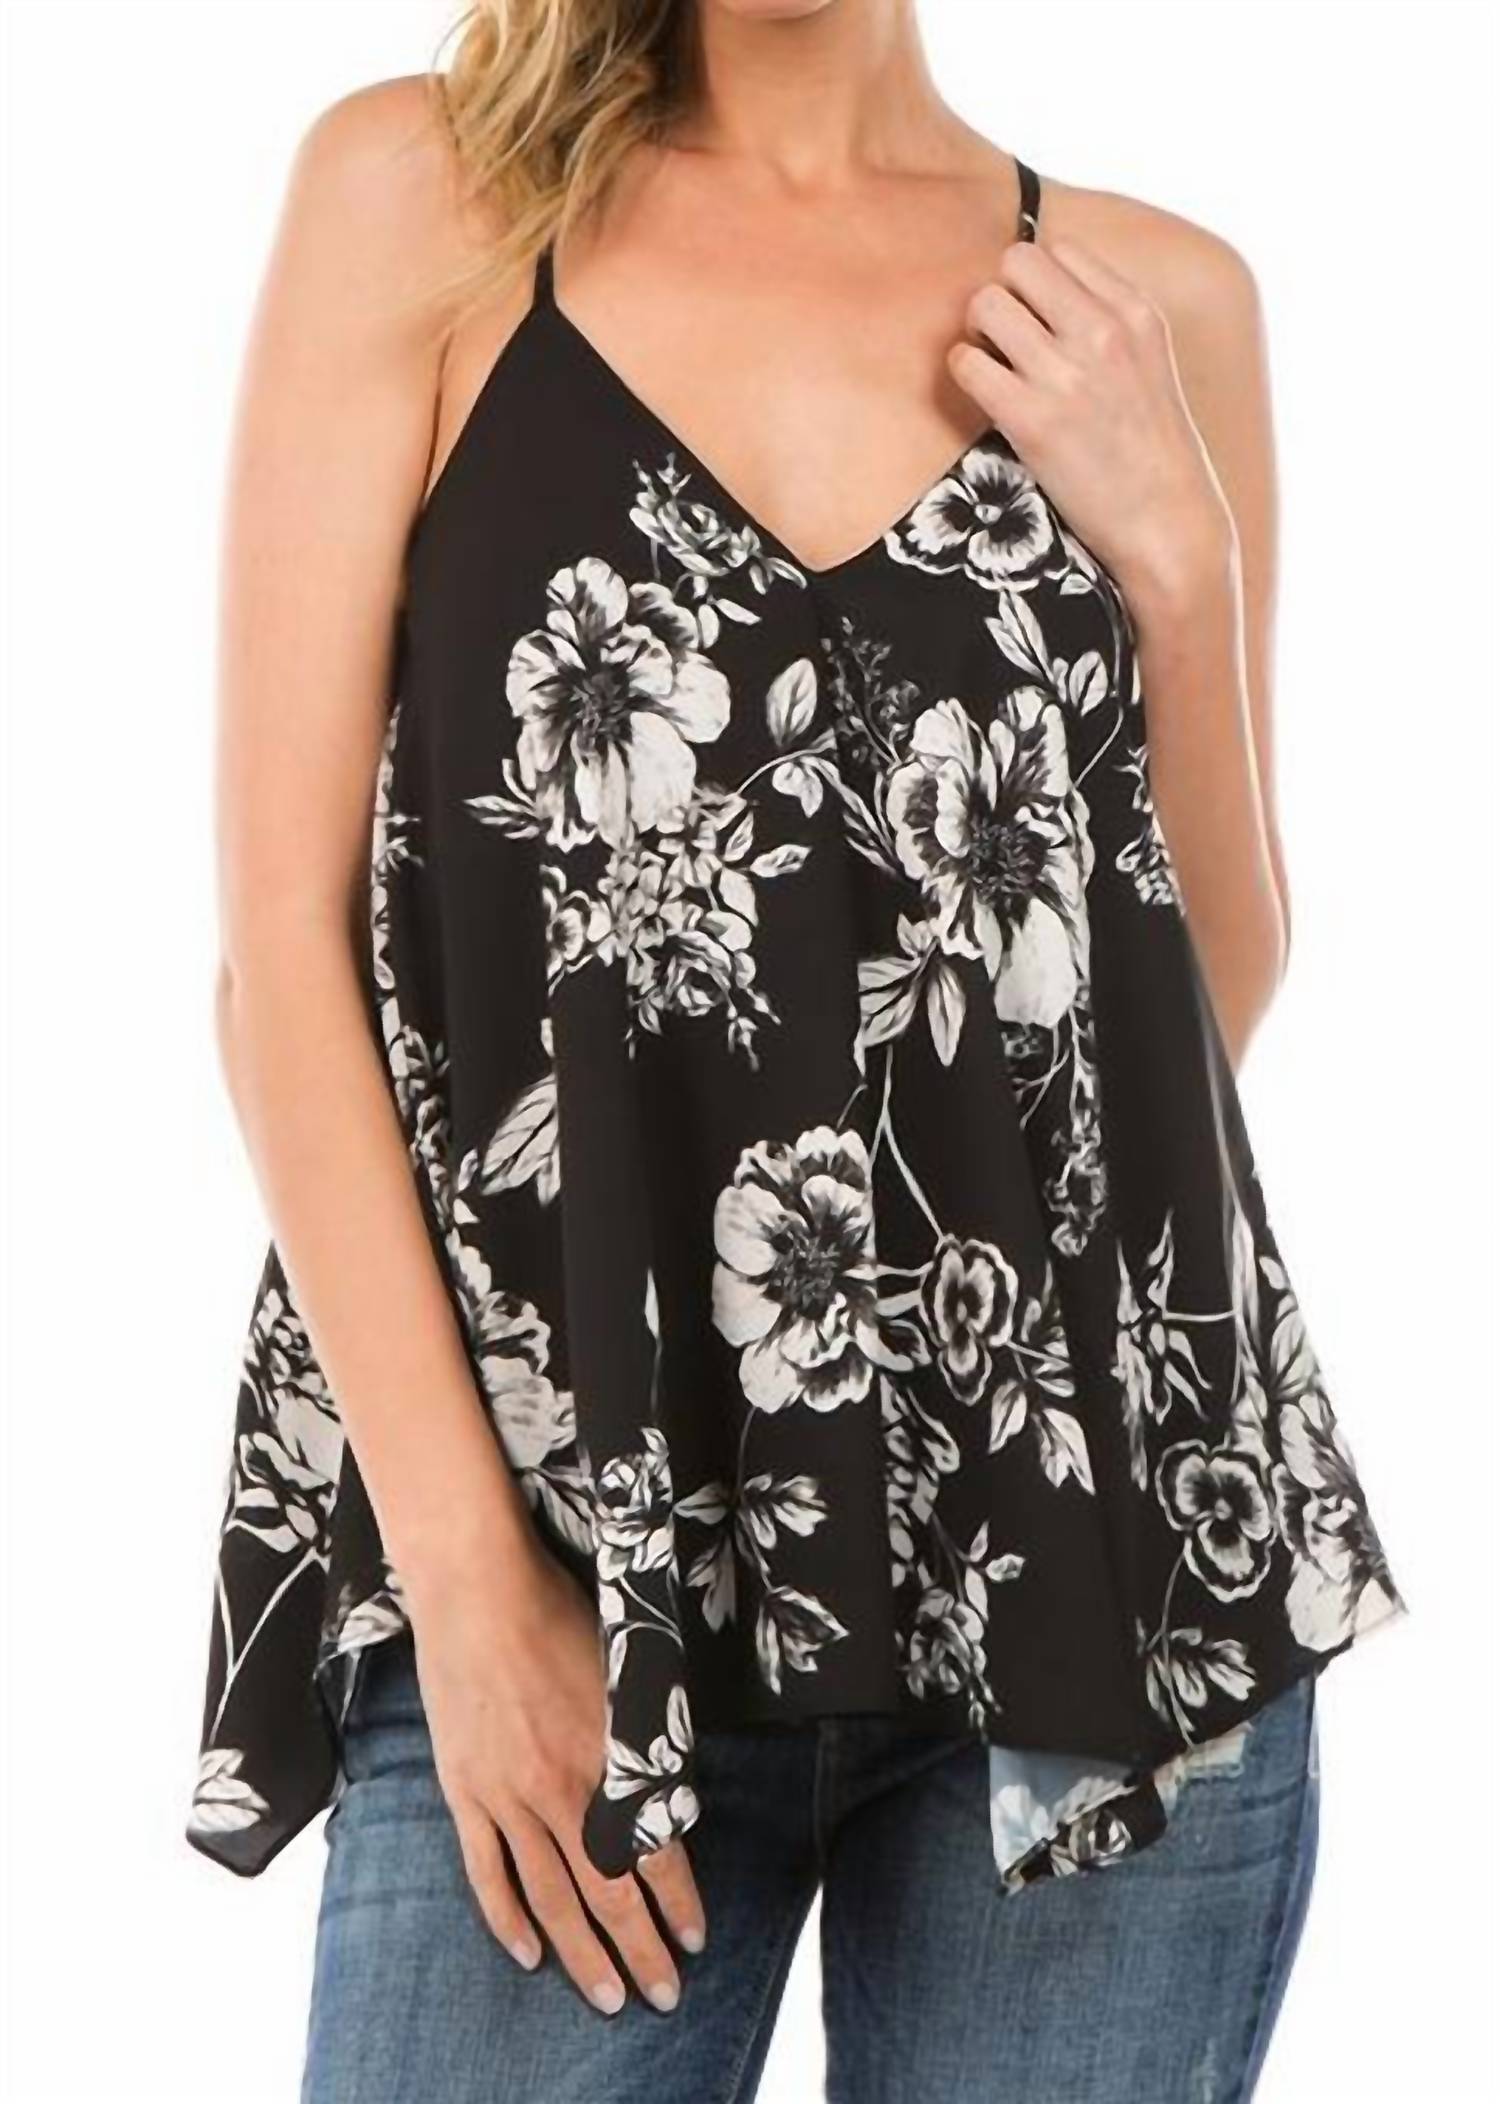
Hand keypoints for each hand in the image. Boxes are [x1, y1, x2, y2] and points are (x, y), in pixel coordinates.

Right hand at [402, 1537, 705, 2013]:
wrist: (479, 1591)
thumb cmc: (559, 1613)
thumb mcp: (626, 1669)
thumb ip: (647, 1735)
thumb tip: (670, 1788)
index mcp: (610, 1758)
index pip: (654, 1852)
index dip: (677, 1901)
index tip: (693, 1938)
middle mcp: (561, 1790)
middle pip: (607, 1893)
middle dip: (639, 1950)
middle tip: (661, 1994)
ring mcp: (507, 1796)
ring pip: (551, 1897)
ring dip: (583, 1953)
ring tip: (606, 1996)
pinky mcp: (466, 1792)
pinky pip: (487, 1872)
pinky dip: (507, 1920)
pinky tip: (529, 1955)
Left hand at [948, 236, 1235, 609]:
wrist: (1168, 524)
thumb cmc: (1153, 452)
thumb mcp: (1151, 364)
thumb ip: (1108, 322)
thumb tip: (1042, 295)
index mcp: (1136, 312)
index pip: (1059, 250)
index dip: (1035, 284)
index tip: (1038, 322)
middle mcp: (1103, 332)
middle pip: (1015, 261)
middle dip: (1001, 296)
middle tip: (1006, 343)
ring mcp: (1067, 375)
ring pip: (985, 304)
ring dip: (978, 334)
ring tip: (997, 370)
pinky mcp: (1032, 420)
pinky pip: (966, 363)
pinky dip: (965, 375)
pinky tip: (988, 399)